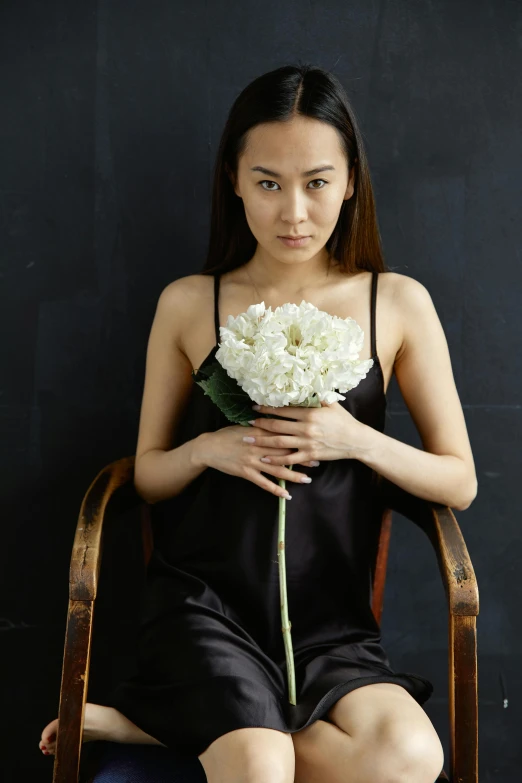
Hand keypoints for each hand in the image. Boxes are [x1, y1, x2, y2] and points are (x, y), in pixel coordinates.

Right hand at [200, 425, 319, 499]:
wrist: (209, 447)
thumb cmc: (228, 435)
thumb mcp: (245, 426)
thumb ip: (263, 426)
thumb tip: (280, 422)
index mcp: (259, 432)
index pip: (283, 435)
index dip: (299, 439)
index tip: (312, 440)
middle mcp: (258, 446)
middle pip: (284, 453)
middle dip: (302, 457)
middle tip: (317, 460)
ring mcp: (252, 460)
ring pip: (277, 470)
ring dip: (293, 475)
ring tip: (307, 479)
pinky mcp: (246, 472)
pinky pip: (264, 483)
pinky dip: (275, 490)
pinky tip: (286, 495)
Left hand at [246, 399, 362, 464]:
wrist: (356, 441)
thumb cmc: (344, 421)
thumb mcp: (332, 404)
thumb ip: (317, 395)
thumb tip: (305, 384)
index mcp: (310, 413)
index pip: (283, 410)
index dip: (268, 408)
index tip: (256, 406)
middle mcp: (306, 428)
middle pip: (277, 426)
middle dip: (260, 423)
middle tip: (247, 422)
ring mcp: (306, 443)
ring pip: (279, 442)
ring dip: (262, 440)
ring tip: (248, 438)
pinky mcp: (309, 455)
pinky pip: (289, 458)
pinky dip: (275, 459)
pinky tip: (264, 458)